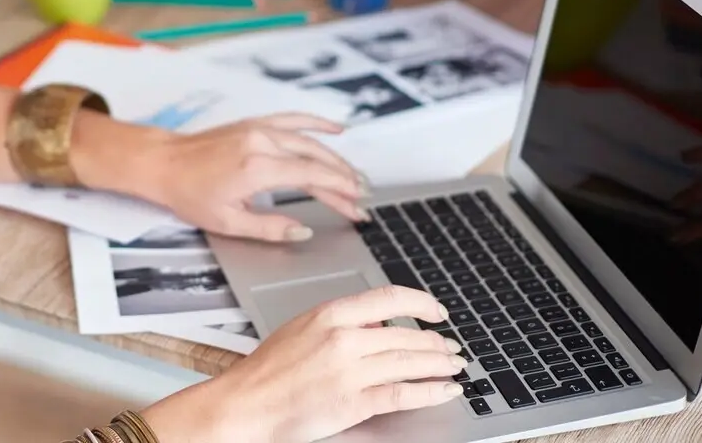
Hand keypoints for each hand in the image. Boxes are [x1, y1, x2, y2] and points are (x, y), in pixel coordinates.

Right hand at [142, 285, 464, 442]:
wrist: (247, 402)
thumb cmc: (268, 369)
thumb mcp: (303, 329)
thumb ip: (341, 322)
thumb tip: (379, 322)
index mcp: (329, 314)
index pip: (389, 298)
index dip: (421, 304)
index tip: (436, 311)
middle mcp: (343, 339)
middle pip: (406, 335)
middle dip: (436, 342)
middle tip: (451, 346)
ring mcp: (350, 371)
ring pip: (410, 363)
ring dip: (439, 365)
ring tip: (454, 366)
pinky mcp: (354, 402)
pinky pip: (403, 394)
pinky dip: (430, 391)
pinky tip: (445, 389)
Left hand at [143, 113, 368, 242]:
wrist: (163, 163)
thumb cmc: (189, 193)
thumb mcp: (229, 222)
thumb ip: (271, 227)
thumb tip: (303, 230)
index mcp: (258, 168)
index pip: (313, 177)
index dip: (340, 191)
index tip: (357, 205)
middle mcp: (262, 143)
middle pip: (316, 160)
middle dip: (343, 180)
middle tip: (361, 200)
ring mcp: (259, 129)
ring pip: (309, 141)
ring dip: (336, 158)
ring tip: (355, 177)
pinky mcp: (254, 124)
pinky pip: (292, 119)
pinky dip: (316, 123)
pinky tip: (336, 129)